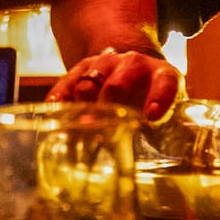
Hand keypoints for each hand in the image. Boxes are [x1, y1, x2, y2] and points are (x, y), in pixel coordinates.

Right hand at [46, 47, 180, 121]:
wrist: (131, 63)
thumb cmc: (150, 93)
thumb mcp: (163, 105)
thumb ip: (166, 128)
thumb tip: (165, 157)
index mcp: (161, 74)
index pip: (165, 82)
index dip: (159, 98)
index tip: (151, 116)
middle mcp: (134, 64)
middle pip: (118, 83)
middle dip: (107, 106)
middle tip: (99, 131)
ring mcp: (106, 64)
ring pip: (89, 82)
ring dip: (81, 107)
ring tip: (76, 130)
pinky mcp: (83, 67)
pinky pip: (67, 81)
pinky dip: (59, 97)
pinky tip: (53, 110)